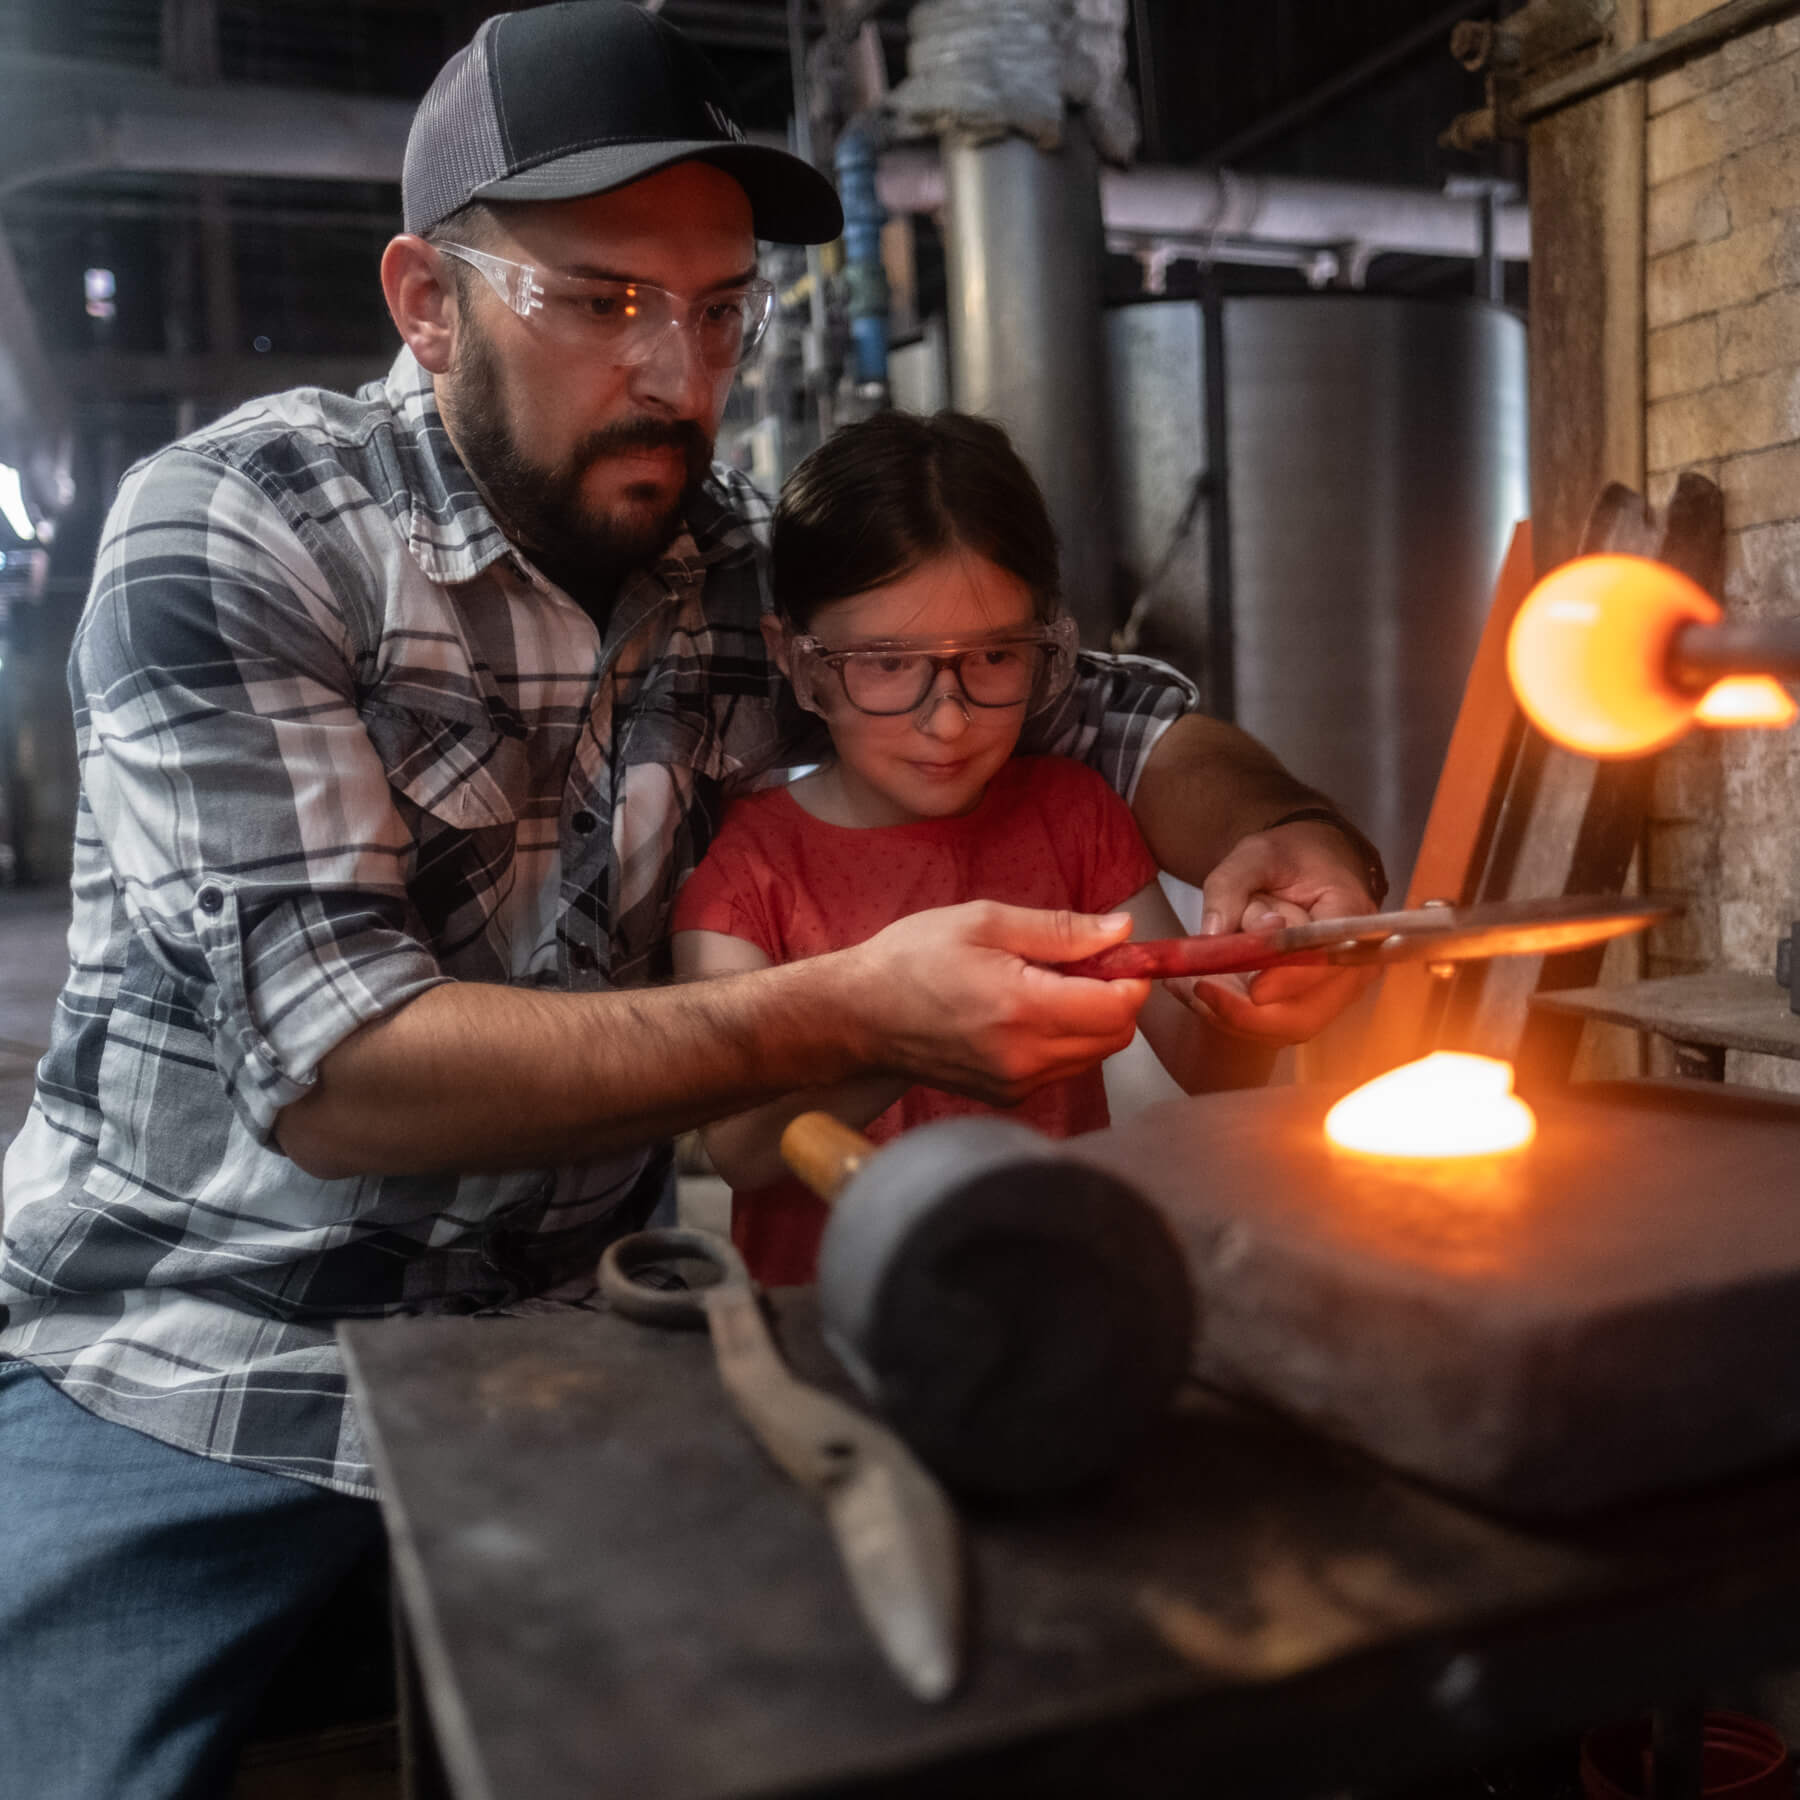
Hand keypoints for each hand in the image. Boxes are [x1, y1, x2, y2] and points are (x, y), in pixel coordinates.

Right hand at [842, 901, 1150, 1104]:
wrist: (857, 1014)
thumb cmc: (912, 959)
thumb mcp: (984, 922)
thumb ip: (1061, 930)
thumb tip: (1123, 930)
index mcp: (1022, 1008)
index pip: (1118, 1007)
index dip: (1132, 976)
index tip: (1118, 953)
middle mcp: (1025, 1057)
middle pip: (1115, 1036)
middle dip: (1115, 997)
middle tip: (1082, 963)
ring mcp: (1016, 1084)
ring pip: (1093, 1055)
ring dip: (1091, 1019)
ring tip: (1047, 985)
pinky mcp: (1008, 1096)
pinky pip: (1063, 1068)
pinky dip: (1065, 1039)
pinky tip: (1028, 1012)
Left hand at [1184, 821, 1383, 1043]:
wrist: (1310, 865)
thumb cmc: (1289, 857)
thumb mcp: (1254, 854)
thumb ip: (1231, 887)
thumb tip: (1215, 933)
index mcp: (1350, 914)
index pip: (1326, 961)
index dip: (1288, 980)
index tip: (1250, 988)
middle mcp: (1354, 961)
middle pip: (1307, 1012)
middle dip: (1247, 1012)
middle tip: (1195, 990)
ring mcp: (1336, 989)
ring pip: (1286, 1027)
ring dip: (1234, 1016)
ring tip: (1186, 988)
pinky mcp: (1312, 1002)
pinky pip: (1275, 1024)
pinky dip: (1235, 1015)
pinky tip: (1199, 993)